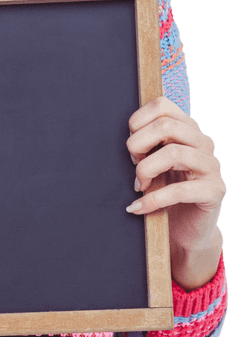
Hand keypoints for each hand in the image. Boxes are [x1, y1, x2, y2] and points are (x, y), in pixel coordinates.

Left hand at [125, 97, 224, 289]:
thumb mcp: (154, 164)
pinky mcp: (214, 191)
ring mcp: (212, 166)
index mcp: (188, 129)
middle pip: (166, 126)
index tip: (131, 147)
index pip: (162, 105)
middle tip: (132, 165)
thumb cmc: (166, 193)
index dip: (138, 122)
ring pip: (174, 153)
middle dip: (138, 145)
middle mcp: (203, 143)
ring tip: (138, 185)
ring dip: (146, 170)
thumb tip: (122, 137)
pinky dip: (152, 200)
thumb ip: (146, 145)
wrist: (187, 231)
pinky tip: (137, 208)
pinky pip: (179, 190)